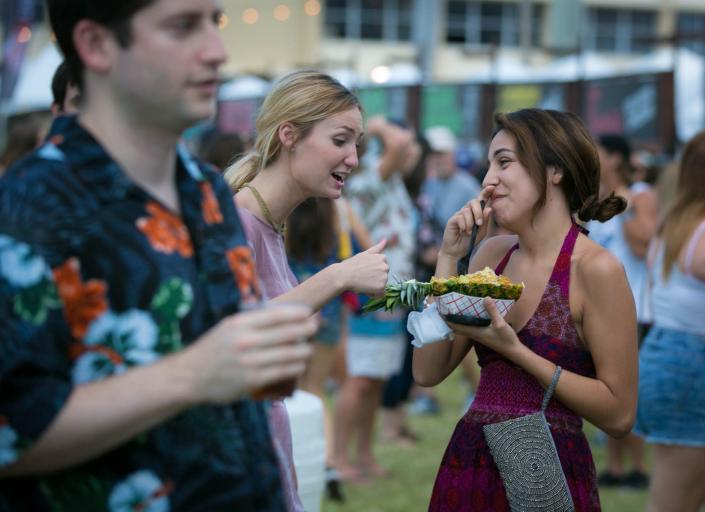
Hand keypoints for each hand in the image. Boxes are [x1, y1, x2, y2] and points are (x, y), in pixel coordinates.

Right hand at [183, 304, 316, 403]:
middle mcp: (245, 341)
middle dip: (307, 329)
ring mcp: (250, 361)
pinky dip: (296, 367)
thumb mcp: (228, 327)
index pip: (276, 315)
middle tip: (316, 327)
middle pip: (287, 333)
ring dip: (304, 351)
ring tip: (309, 349)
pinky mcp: (253, 380)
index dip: (297, 313)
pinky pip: (283, 371)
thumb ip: (253, 321)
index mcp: (240, 324)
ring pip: (289, 353)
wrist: (190, 376)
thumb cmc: (214, 349)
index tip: (309, 312)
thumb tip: (285, 314)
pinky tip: (300, 365)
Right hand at [335, 238, 388, 294]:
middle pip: (383, 277)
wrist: (343, 275)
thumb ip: (377, 248)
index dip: (373, 272)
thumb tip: (385, 239)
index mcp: (382, 258)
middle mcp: (385, 266)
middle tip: (363, 277)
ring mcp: (384, 277)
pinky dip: (373, 294)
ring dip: (373, 287)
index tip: (364, 271)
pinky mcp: (381, 287)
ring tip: (363, 282)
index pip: (382, 269)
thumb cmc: (351, 265)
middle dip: (374, 279)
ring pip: (381, 286)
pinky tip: (364, 289)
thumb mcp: (364, 254)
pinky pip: (380, 294)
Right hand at [440, 186, 494, 258]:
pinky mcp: (452, 220)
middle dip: (478, 211)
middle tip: (479, 223)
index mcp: (476, 212)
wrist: (458, 251)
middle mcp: (467, 211)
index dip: (486, 192)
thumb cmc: (470, 241)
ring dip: (471, 222)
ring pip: (467, 210)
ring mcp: (459, 214)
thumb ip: (486, 221)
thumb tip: (489, 208)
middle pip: (474, 202)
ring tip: (470, 231)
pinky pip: (459, 217)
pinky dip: (464, 225)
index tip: (492, 187)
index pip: (481, 199)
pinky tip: (464, 231)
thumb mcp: (482, 232)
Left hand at [446, 297, 519, 357]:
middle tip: (447, 304)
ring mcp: (478, 334)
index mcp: (474, 332)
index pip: (455, 326)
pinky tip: (472, 310)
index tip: (440, 309)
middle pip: (457, 326)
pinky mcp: (483, 333)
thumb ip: (492, 311)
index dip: (446, 319)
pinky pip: (471, 325)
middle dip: (450, 317)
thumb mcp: (500, 323)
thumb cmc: (505, 339)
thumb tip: (485, 297)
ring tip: (457, 305)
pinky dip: (468, 318)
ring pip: (464, 325)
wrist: (513, 350)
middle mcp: (473, 333)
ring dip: (459, 317)